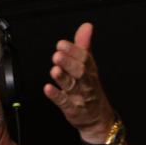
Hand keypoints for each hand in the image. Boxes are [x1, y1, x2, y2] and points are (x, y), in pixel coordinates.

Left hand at [43, 22, 116, 141]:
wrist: (97, 117)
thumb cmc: (90, 88)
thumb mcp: (89, 65)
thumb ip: (83, 46)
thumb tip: (86, 26)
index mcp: (89, 69)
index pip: (84, 58)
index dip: (74, 50)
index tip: (62, 44)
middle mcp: (86, 82)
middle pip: (79, 71)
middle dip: (69, 62)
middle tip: (58, 55)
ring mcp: (79, 96)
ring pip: (72, 86)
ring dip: (62, 78)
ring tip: (54, 70)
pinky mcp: (72, 108)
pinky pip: (64, 102)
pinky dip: (56, 95)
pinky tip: (48, 89)